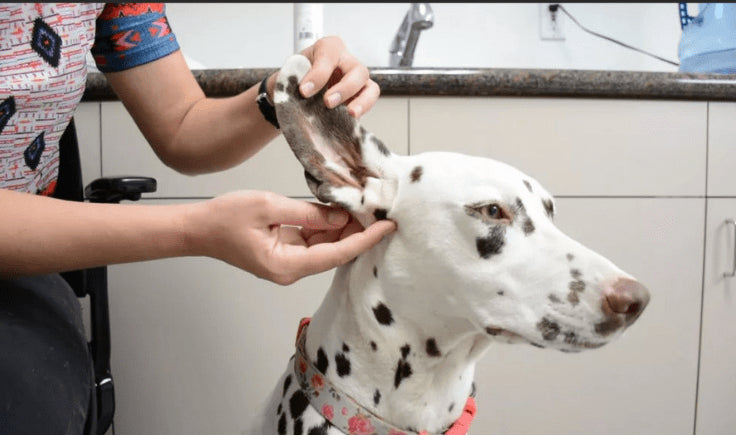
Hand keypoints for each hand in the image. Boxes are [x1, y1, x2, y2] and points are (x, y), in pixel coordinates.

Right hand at [187, 191, 395, 284]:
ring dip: (344, 228)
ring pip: (325, 246)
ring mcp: (288, 263)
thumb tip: (340, 215)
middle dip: (358, 231)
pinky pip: (313, 241)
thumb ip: (308, 213)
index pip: (337, 254)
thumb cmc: (225, 218)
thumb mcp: (269, 207)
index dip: (365, 240)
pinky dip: (328, 226)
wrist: (198, 228)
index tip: (387, 227)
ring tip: (365, 207)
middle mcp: (290, 270)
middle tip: (381, 209)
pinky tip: (341, 211)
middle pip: (334, 252)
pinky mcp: (285, 252)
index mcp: (286, 265)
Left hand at [268, 36, 379, 117]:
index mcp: (328, 48)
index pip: (329, 55)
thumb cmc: (296, 77)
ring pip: (371, 87)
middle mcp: (347, 61)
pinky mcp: (361, 97)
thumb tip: (299, 93)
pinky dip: (363, 110)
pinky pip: (370, 101)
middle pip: (357, 70)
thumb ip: (293, 79)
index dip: (318, 73)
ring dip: (362, 101)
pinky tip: (350, 119)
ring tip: (350, 114)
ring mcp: (357, 80)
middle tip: (327, 102)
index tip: (304, 91)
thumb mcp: (290, 73)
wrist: (296, 91)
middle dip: (344, 88)